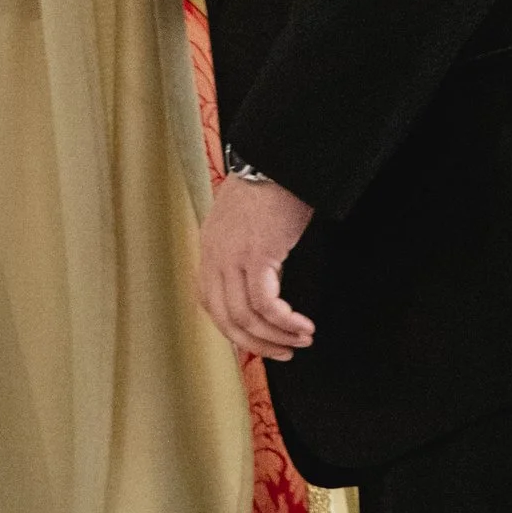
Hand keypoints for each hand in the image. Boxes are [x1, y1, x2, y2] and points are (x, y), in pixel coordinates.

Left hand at [198, 171, 316, 362]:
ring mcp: (232, 257)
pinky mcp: (257, 256)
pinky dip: (285, 321)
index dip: (233, 330)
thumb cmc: (269, 186)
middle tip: (282, 352)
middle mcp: (214, 256)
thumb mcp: (243, 221)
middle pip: (226, 319)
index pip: (209, 304)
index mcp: (209, 249)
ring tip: (300, 339)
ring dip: (276, 336)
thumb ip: (241, 249)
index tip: (257, 342)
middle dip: (256, 344)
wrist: (278, 160)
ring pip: (247, 317)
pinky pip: (267, 304)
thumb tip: (261, 278)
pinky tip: (302, 325)